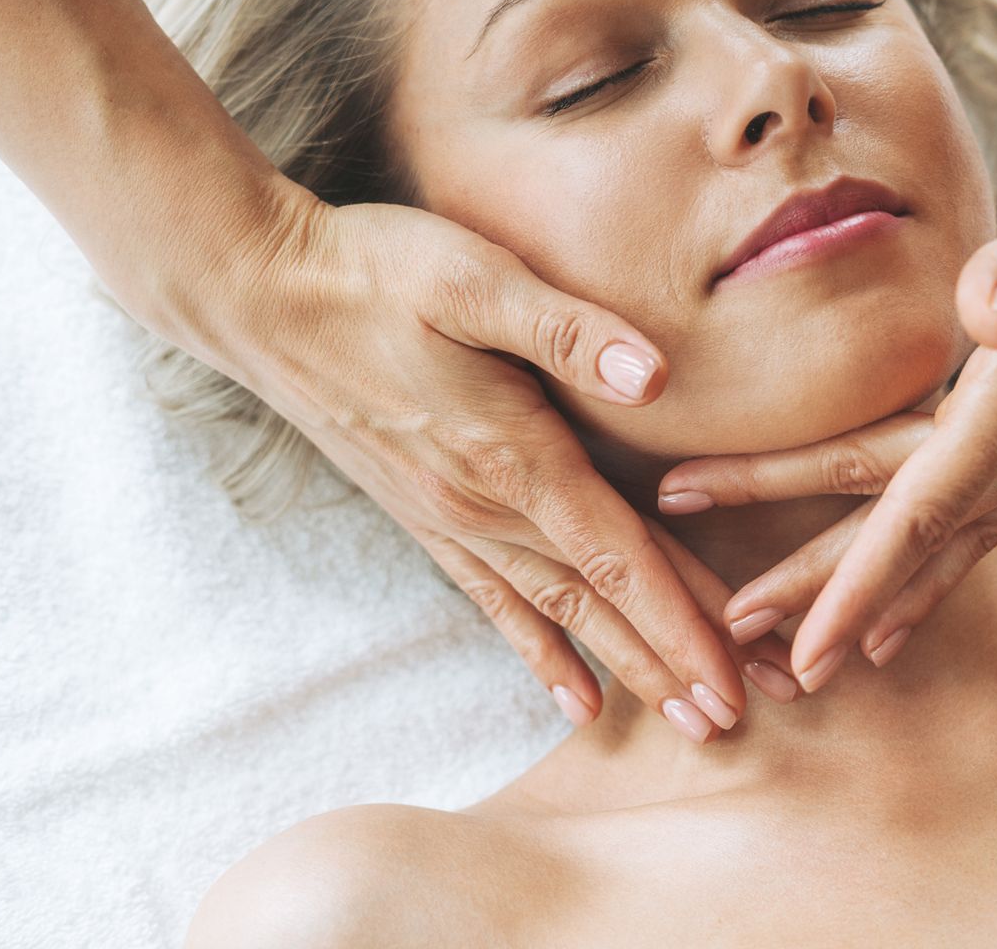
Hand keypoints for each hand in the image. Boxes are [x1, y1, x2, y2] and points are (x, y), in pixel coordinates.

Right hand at [200, 188, 796, 739]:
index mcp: (513, 454)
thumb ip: (566, 330)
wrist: (259, 295)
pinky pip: (495, 602)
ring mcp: (451, 518)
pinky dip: (541, 655)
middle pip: (601, 603)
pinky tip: (575, 702)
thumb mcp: (474, 280)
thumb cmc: (376, 274)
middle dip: (675, 664)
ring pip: (559, 614)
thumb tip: (653, 376)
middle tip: (737, 722)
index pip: (619, 559)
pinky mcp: (425, 514)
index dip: (684, 623)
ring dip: (627, 668)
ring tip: (685, 721)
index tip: (734, 683)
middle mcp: (484, 506)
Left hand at [655, 115, 996, 690]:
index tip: (798, 641)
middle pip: (908, 534)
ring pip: (940, 543)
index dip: (856, 578)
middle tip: (731, 639)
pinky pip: (977, 528)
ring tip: (797, 653)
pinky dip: (928, 577)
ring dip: (866, 597)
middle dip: (818, 590)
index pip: (923, 505)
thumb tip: (990, 314)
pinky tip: (898, 615)